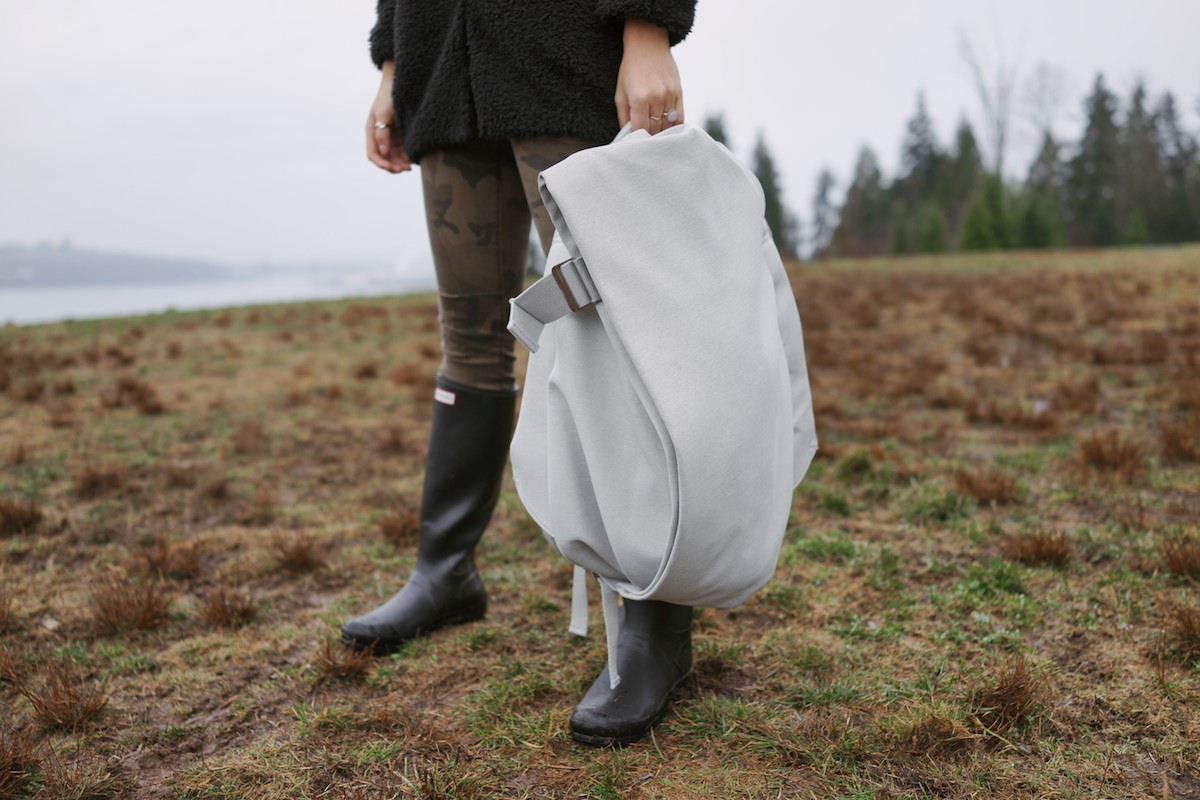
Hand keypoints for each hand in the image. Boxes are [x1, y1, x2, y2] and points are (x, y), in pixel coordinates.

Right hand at [366, 61, 411, 172]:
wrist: (399, 83)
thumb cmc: (388, 97)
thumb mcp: (383, 114)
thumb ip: (382, 133)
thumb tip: (383, 152)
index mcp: (371, 132)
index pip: (372, 154)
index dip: (381, 163)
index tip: (391, 168)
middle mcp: (380, 136)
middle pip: (384, 158)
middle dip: (393, 166)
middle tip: (405, 169)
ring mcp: (391, 136)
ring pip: (394, 156)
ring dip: (400, 163)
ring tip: (410, 167)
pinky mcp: (401, 134)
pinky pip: (403, 150)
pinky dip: (407, 157)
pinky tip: (413, 160)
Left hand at [614, 18, 683, 134]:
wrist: (648, 44)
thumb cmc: (630, 69)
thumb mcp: (620, 93)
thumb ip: (623, 116)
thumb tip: (628, 136)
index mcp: (639, 99)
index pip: (640, 129)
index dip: (637, 139)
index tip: (636, 144)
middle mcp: (656, 98)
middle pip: (655, 129)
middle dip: (649, 137)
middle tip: (645, 142)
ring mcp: (669, 95)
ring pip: (668, 125)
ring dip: (661, 132)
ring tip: (656, 136)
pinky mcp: (679, 92)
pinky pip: (680, 117)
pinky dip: (674, 125)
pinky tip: (668, 129)